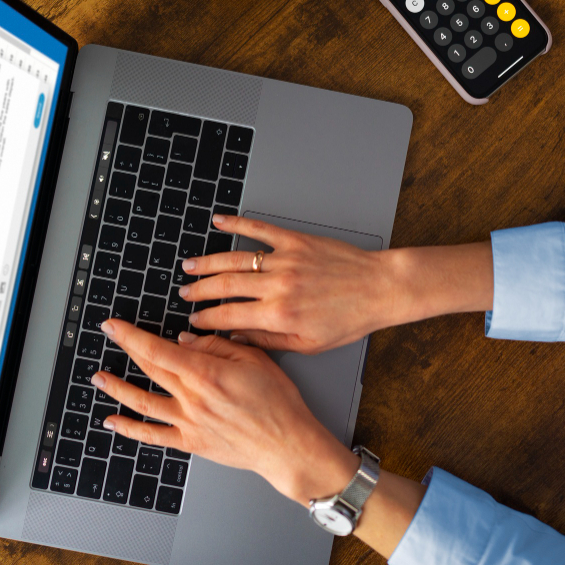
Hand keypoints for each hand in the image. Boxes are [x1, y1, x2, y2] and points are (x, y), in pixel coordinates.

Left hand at [93, 320, 357, 504]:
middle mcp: (191, 398)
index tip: (115, 325)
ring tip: (99, 377)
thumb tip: (185, 341)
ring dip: (116, 388)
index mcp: (206, 373)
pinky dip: (130, 429)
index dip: (131, 335)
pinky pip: (153, 435)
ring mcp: (188, 422)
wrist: (287, 445)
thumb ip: (217, 346)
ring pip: (142, 402)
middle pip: (149, 369)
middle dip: (125, 349)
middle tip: (109, 335)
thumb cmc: (278, 403)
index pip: (158, 349)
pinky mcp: (191, 442)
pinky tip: (113, 422)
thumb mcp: (255, 359)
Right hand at [182, 215, 494, 353]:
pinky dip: (237, 223)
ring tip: (190, 266)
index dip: (207, 318)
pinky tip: (219, 222)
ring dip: (208, 262)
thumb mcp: (308, 343)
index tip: (193, 320)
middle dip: (200, 290)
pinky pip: (260, 230)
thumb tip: (239, 339)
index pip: (230, 316)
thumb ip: (269, 341)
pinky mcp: (296, 241)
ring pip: (236, 259)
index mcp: (280, 315)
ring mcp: (286, 259)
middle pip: (226, 285)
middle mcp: (279, 285)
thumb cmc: (349, 319)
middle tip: (184, 291)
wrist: (379, 289)